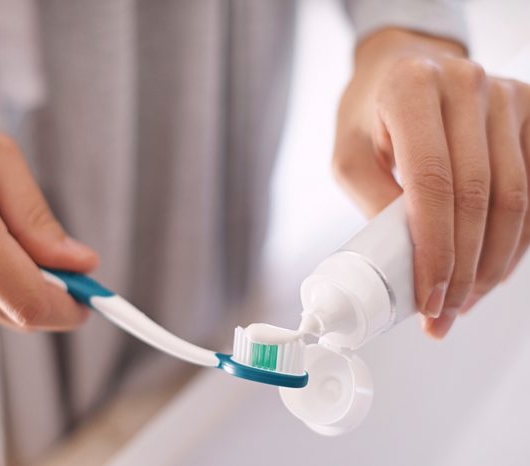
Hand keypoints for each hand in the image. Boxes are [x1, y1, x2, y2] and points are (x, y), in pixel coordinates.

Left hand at [333, 29, 529, 338]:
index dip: (434, 250)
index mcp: (412, 89)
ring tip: (465, 300)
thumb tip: (404, 262)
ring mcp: (506, 96)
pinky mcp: (529, 112)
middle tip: (445, 312)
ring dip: (492, 262)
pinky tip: (492, 269)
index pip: (432, 184)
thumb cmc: (370, 112)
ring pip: (515, 199)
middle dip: (463, 269)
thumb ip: (372, 201)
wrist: (403, 67)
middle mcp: (466, 86)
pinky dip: (515, 239)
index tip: (428, 297)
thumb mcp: (348, 153)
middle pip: (478, 197)